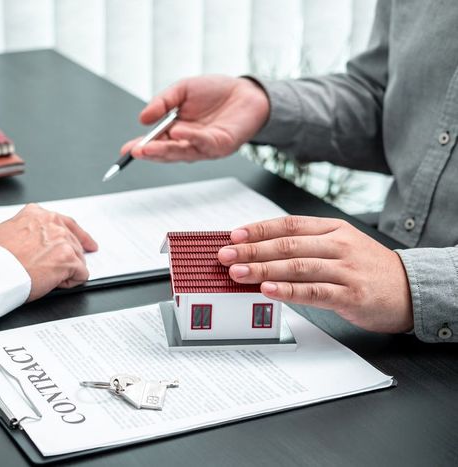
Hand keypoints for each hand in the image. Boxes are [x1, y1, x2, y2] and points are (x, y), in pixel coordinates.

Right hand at [0, 204, 97, 300]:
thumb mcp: (6, 229)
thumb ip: (26, 228)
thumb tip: (33, 236)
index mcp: (36, 214)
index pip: (65, 223)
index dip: (76, 236)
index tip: (87, 244)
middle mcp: (52, 223)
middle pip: (74, 241)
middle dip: (69, 257)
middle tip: (56, 269)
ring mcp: (62, 240)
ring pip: (78, 258)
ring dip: (67, 270)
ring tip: (47, 277)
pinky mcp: (68, 259)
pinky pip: (81, 274)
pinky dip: (71, 282)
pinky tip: (56, 283)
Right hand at [121, 76, 269, 162]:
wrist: (246, 91)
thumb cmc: (215, 92)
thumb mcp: (182, 90)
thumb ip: (162, 102)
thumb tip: (142, 118)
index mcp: (176, 131)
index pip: (155, 143)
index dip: (140, 148)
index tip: (126, 150)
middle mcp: (188, 143)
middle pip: (166, 153)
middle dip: (150, 153)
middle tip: (136, 152)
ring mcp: (204, 147)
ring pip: (182, 152)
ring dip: (165, 150)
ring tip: (149, 147)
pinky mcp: (221, 146)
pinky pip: (203, 143)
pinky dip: (190, 137)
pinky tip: (179, 131)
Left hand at [217, 216, 413, 332]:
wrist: (410, 289)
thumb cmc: (366, 268)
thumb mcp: (339, 245)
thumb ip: (305, 245)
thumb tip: (260, 250)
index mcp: (332, 229)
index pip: (289, 224)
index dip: (258, 229)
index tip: (233, 235)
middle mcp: (338, 245)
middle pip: (287, 244)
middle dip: (251, 249)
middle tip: (224, 255)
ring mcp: (345, 270)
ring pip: (297, 267)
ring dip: (262, 269)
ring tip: (237, 272)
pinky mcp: (350, 295)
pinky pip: (314, 292)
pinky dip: (288, 290)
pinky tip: (267, 289)